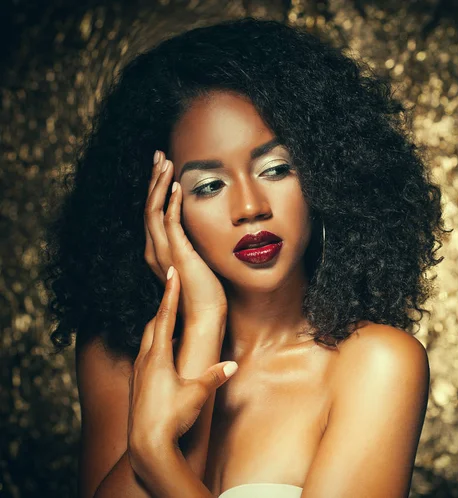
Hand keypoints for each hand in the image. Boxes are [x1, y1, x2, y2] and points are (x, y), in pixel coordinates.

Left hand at [128, 266, 237, 473]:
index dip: (170, 293)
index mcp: (158, 357)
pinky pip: (145, 357)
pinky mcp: (137, 385)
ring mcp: (137, 373)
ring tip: (172, 322)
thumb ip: (214, 376)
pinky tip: (165, 355)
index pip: (165, 317)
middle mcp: (144, 361)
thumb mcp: (197, 394)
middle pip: (152, 325)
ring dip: (159, 329)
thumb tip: (233, 364)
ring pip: (147, 341)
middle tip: (172, 291)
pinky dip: (156, 347)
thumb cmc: (171, 417)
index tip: (171, 272)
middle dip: (164, 307)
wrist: (146, 445)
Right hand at [144, 150, 227, 324]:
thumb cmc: (204, 291)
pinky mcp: (177, 255)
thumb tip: (199, 227)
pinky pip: (169, 223)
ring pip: (153, 211)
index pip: (152, 212)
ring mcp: (163, 252)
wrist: (206, 315)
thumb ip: (191, 244)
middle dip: (153, 179)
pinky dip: (171, 203)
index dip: (155, 188)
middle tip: (159, 155)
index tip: (163, 167)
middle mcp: (155, 250)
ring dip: (159, 184)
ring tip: (165, 161)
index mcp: (158, 250)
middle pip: (148, 206)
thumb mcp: (195, 260)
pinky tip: (176, 186)